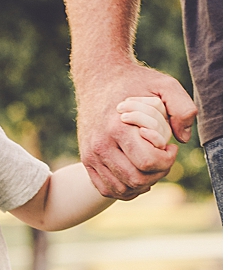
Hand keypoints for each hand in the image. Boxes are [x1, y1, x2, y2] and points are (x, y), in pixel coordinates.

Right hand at [76, 64, 192, 198]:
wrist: (98, 80)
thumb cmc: (134, 83)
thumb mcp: (164, 85)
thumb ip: (182, 107)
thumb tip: (183, 139)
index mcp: (118, 127)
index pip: (147, 162)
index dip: (167, 160)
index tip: (171, 147)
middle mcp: (101, 145)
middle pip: (136, 180)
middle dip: (158, 174)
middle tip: (164, 158)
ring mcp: (91, 155)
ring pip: (121, 189)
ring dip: (143, 184)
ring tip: (150, 166)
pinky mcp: (86, 161)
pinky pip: (106, 189)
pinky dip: (125, 190)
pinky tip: (136, 175)